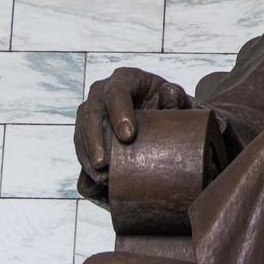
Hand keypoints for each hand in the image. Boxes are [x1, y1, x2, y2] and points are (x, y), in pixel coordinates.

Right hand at [74, 67, 193, 201]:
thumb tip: (179, 99)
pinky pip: (81, 152)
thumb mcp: (184, 103)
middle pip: (90, 112)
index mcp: (127, 78)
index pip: (117, 90)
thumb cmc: (176, 108)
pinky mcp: (89, 138)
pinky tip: (95, 184)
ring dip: (87, 157)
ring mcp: (93, 115)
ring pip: (80, 133)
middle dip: (94, 139)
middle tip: (105, 164)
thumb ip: (184, 102)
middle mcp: (103, 93)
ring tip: (102, 178)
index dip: (119, 111)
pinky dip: (85, 168)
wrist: (169, 122)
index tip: (129, 136)